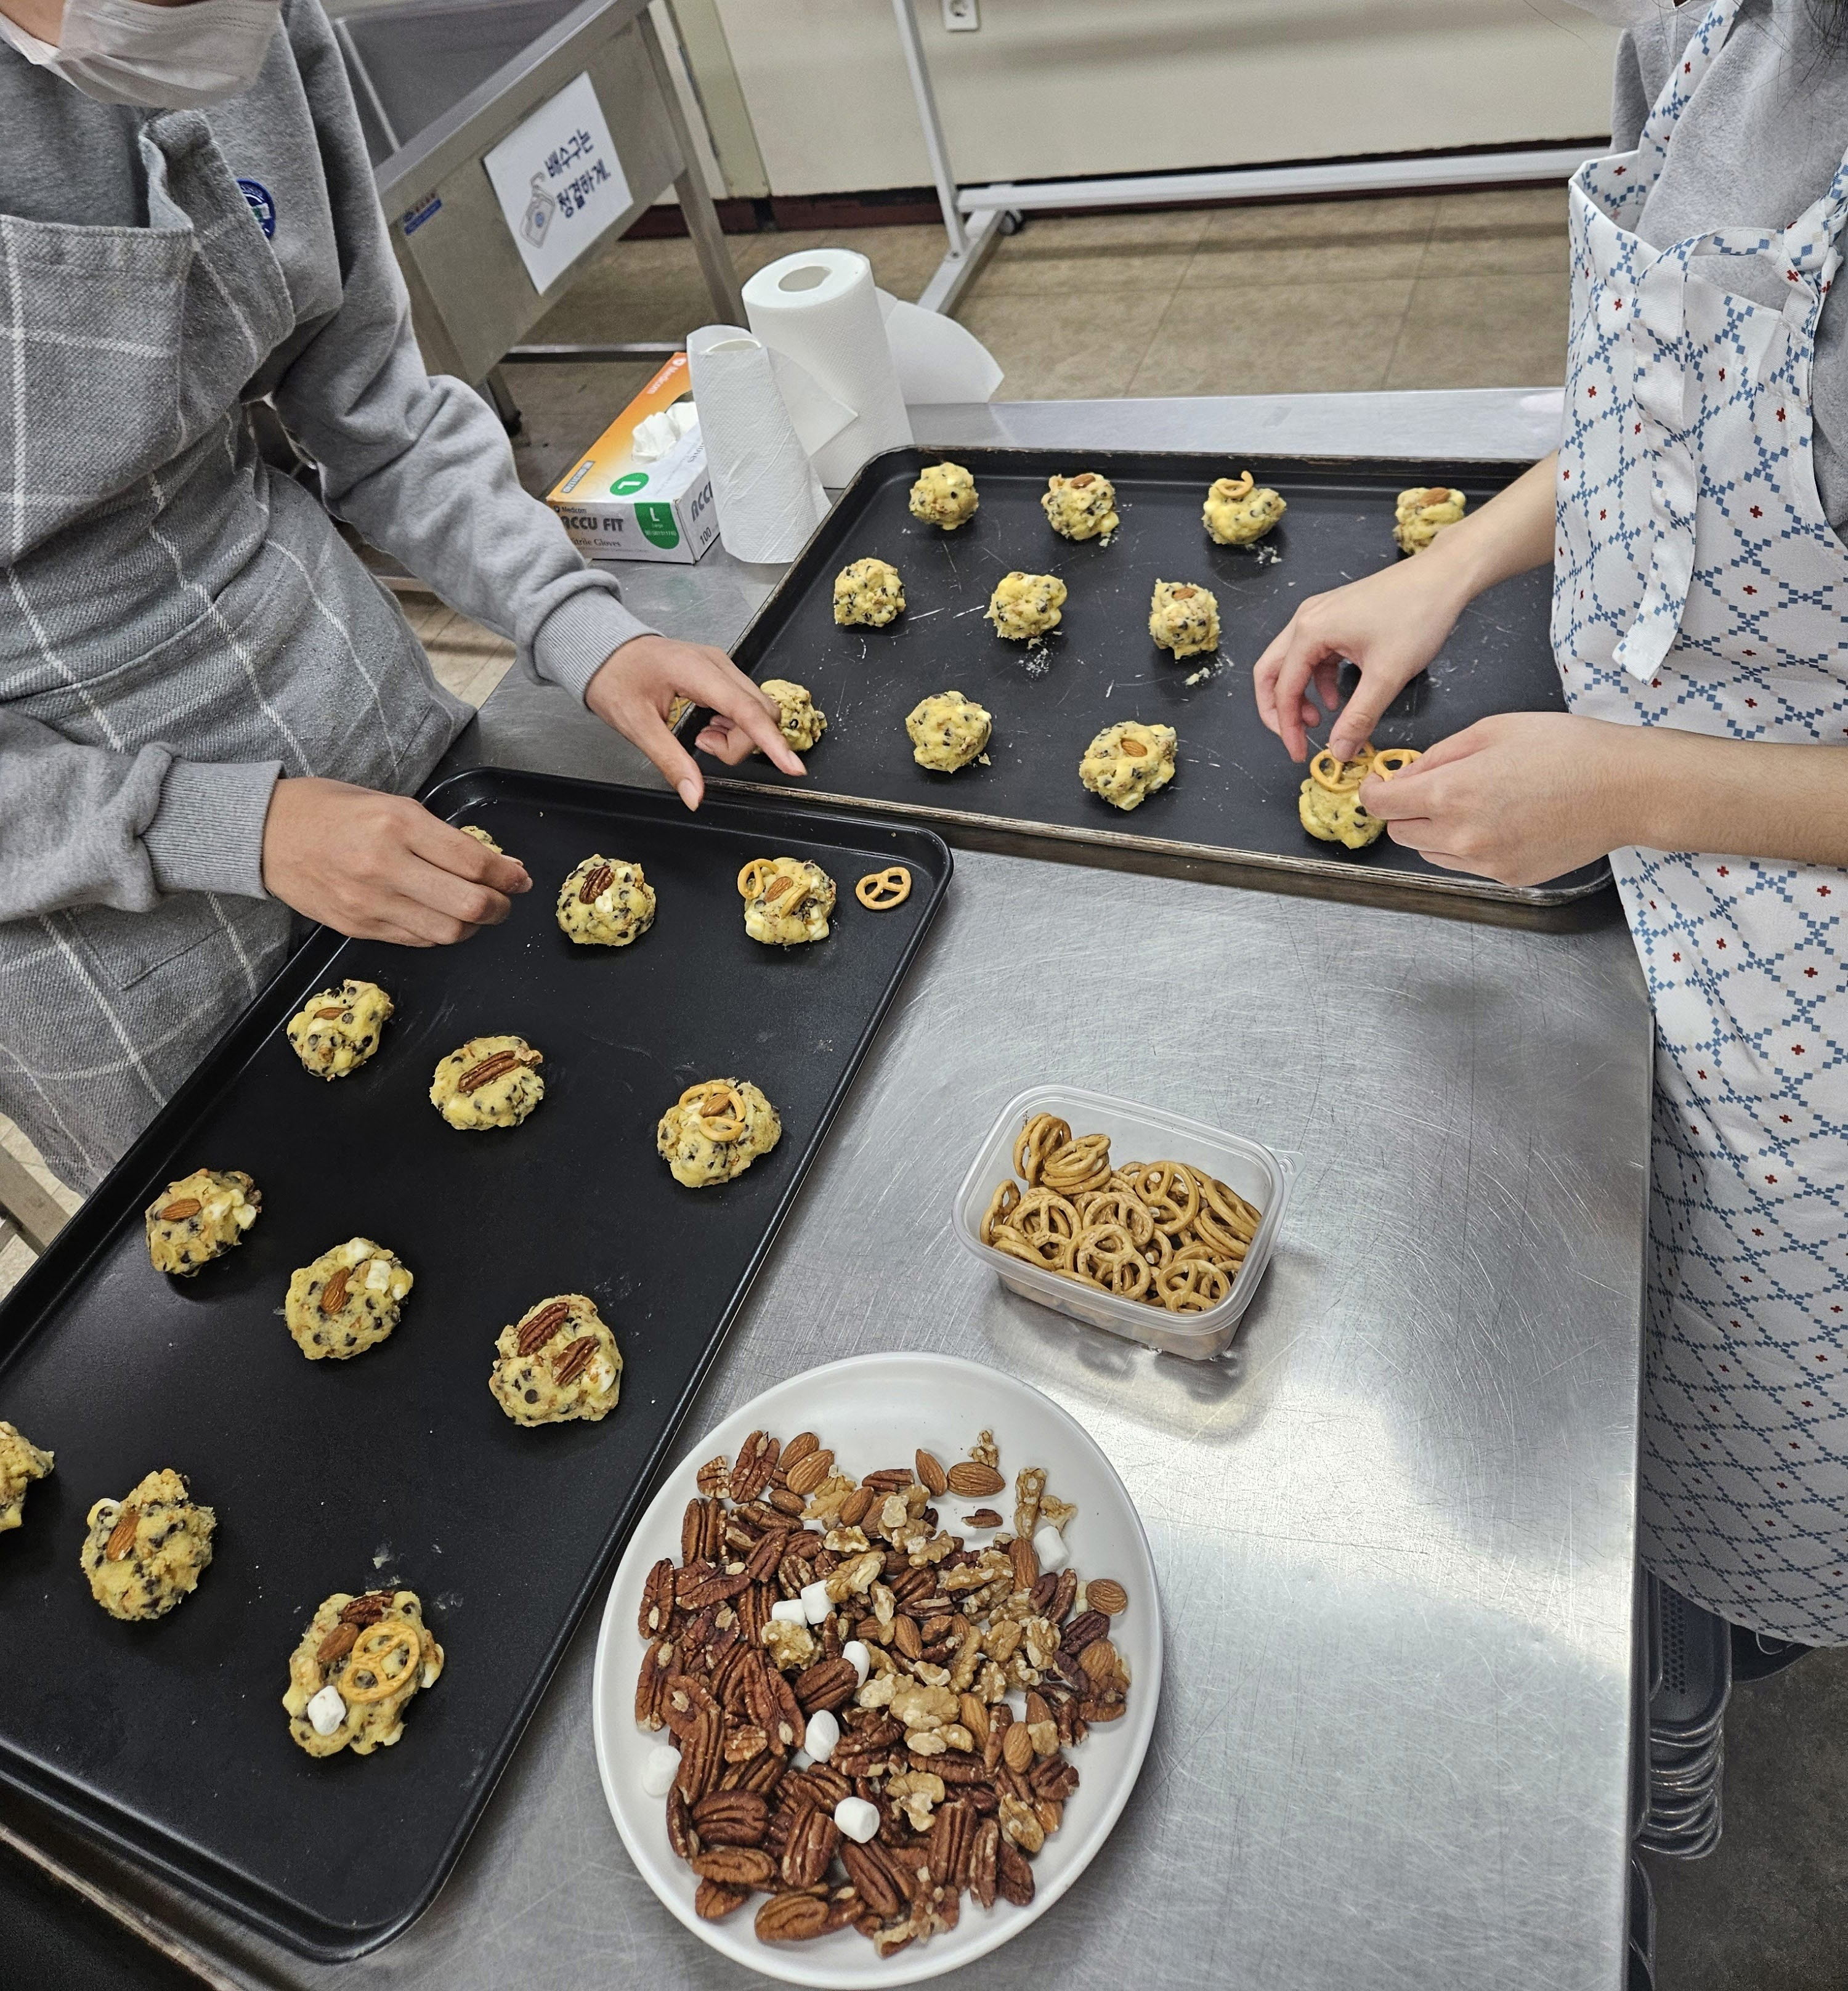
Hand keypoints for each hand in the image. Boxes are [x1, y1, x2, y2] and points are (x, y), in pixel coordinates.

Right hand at [261, 777, 530, 944]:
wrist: (264, 834)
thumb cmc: (330, 809)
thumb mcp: (390, 803)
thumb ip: (440, 835)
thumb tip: (494, 863)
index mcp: (399, 823)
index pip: (474, 862)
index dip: (509, 874)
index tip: (520, 876)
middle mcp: (386, 865)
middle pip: (469, 905)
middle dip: (500, 906)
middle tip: (506, 899)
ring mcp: (370, 902)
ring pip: (447, 932)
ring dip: (474, 926)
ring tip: (476, 912)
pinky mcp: (358, 928)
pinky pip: (417, 940)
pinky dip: (440, 932)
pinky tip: (441, 917)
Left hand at [585, 634, 802, 807]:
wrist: (604, 649)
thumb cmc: (615, 678)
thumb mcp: (636, 726)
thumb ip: (670, 761)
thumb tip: (695, 795)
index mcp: (697, 671)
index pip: (747, 711)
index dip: (772, 743)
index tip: (793, 767)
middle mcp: (718, 664)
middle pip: (761, 712)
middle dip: (742, 743)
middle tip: (702, 747)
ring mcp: (722, 667)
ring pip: (757, 710)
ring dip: (737, 736)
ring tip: (700, 737)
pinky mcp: (721, 674)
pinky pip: (745, 705)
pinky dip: (734, 726)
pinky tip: (707, 727)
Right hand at [1253, 554, 1472, 761]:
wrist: (1444, 576)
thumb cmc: (1417, 615)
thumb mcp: (1387, 676)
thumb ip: (1359, 717)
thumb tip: (1339, 751)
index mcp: (1310, 631)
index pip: (1283, 688)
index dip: (1288, 727)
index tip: (1300, 753)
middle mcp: (1306, 619)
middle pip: (1271, 672)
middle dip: (1279, 709)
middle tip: (1295, 737)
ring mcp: (1320, 614)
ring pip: (1292, 663)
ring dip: (1299, 695)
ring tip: (1321, 719)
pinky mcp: (1336, 616)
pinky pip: (1314, 654)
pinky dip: (1319, 680)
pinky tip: (1339, 697)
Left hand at [1358, 712, 1637, 886]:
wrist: (1626, 788)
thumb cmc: (1568, 749)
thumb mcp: (1493, 730)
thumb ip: (1439, 755)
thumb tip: (1406, 772)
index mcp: (1450, 794)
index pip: (1381, 804)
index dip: (1375, 789)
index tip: (1381, 781)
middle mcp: (1461, 836)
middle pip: (1400, 833)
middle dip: (1406, 809)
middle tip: (1433, 786)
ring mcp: (1485, 863)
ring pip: (1429, 852)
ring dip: (1435, 829)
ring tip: (1475, 801)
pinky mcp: (1507, 877)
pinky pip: (1465, 864)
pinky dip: (1468, 845)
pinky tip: (1500, 820)